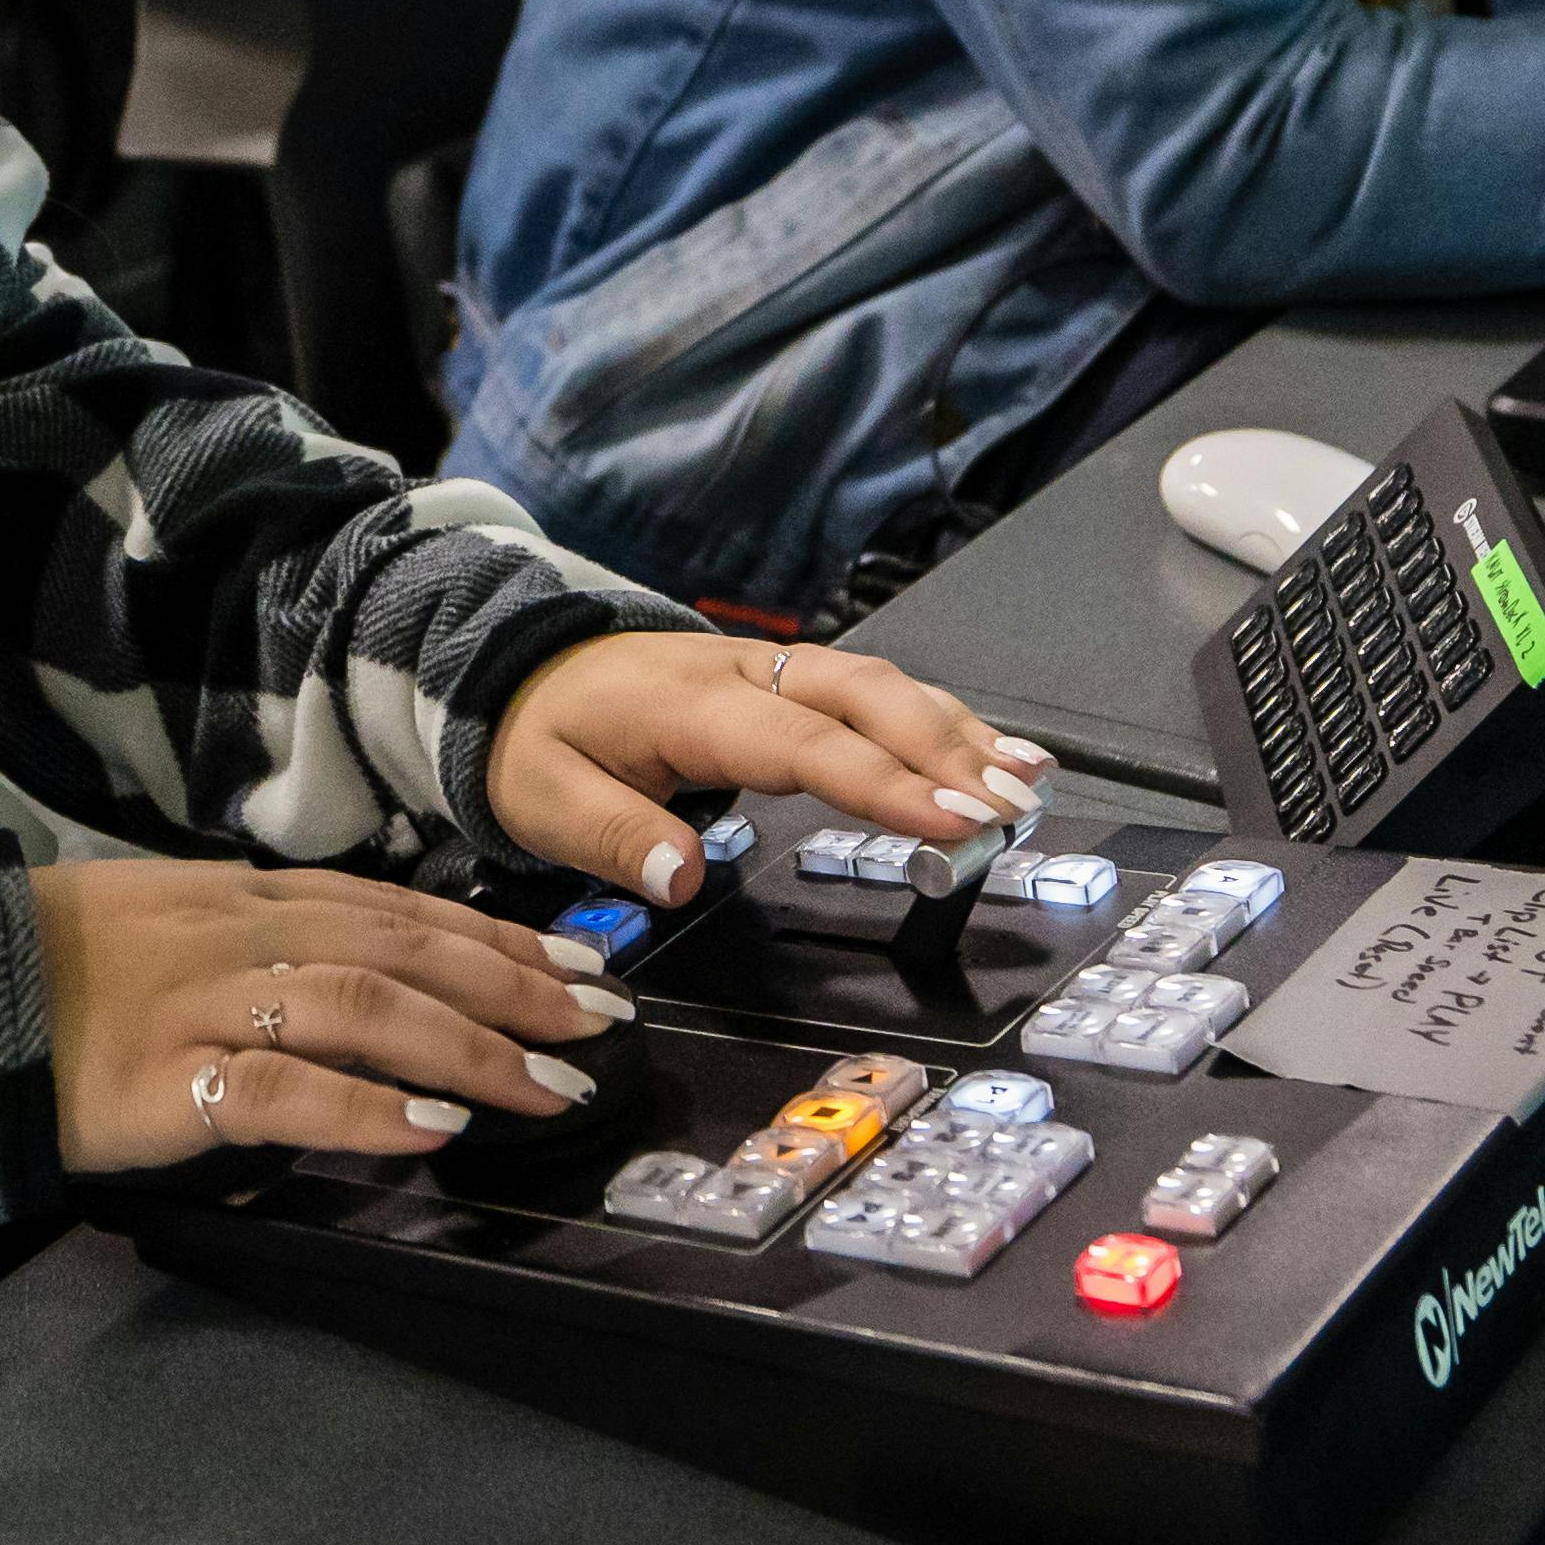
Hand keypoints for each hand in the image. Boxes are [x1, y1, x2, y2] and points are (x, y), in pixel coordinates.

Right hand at [31, 858, 618, 1172]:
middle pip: (407, 948)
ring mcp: (206, 1002)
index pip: (404, 908)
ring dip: (470, 1046)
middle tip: (602, 1027)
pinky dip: (364, 1109)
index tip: (584, 967)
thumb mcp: (181, 931)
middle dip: (516, 988)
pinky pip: (282, 1090)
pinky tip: (430, 1130)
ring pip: (366, 1005)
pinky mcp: (165, 1077)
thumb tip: (376, 977)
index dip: (502, 938)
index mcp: (252, 899)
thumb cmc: (63, 974)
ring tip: (547, 1084)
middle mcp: (245, 935)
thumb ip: (272, 948)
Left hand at [490, 633, 1047, 904]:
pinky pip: (873, 692)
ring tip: (1025, 783)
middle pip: (865, 698)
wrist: (519, 668)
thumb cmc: (539, 736)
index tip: (951, 818)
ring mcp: (772, 669)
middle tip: (1010, 807)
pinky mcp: (785, 680)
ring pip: (881, 687)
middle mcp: (746, 673)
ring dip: (957, 732)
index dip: (884, 780)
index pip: (805, 741)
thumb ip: (614, 836)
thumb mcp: (543, 798)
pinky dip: (938, 720)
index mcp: (691, 703)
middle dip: (946, 751)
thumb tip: (681, 875)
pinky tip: (990, 751)